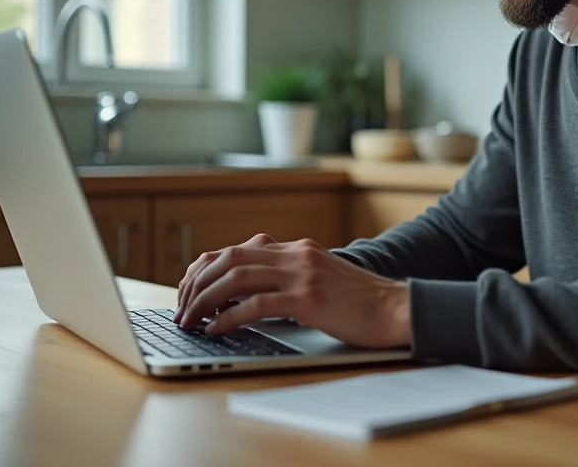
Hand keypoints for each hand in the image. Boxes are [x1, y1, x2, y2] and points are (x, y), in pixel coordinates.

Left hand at [175, 236, 411, 349]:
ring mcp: (302, 274)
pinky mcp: (309, 298)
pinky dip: (228, 317)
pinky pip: (256, 304)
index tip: (188, 291)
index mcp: (297, 249)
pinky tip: (215, 329)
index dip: (205, 269)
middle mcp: (296, 254)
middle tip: (180, 309)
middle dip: (196, 283)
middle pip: (229, 259)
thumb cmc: (361, 304)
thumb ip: (289, 280)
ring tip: (189, 320)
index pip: (237, 250)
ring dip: (204, 299)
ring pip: (236, 277)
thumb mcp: (321, 281)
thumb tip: (244, 299)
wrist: (397, 308)